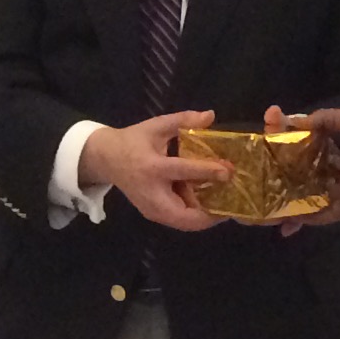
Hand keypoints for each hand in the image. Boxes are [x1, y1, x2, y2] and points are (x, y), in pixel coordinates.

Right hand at [76, 111, 232, 230]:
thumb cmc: (133, 141)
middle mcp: (152, 194)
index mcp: (152, 167)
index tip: (228, 171)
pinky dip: (196, 215)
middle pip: (185, 215)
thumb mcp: (156, 126)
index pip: (183, 171)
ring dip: (206, 217)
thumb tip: (211, 115)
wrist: (106, 159)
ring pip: (184, 223)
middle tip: (233, 203)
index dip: (208, 171)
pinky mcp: (153, 215)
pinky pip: (179, 220)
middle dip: (211, 214)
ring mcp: (151, 209)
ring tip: (226, 204)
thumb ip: (183, 120)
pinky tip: (210, 203)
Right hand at [269, 104, 339, 227]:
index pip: (302, 156)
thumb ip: (319, 120)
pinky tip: (292, 223)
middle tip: (259, 197)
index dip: (283, 157)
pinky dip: (312, 219)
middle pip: (303, 183)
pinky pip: (329, 213)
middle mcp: (334, 171)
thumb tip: (288, 119)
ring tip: (270, 217)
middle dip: (282, 191)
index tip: (263, 155)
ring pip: (312, 201)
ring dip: (292, 210)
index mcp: (333, 150)